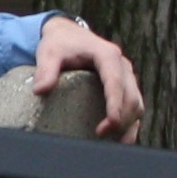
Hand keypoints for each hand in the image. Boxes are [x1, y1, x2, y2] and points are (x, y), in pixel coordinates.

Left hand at [35, 17, 146, 139]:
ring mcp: (126, 75)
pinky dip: (131, 121)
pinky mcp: (124, 84)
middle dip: (122, 118)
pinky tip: (122, 138)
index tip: (112, 123)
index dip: (115, 104)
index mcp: (108, 55)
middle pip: (130, 96)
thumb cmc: (59, 43)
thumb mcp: (49, 53)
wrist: (68, 34)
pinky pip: (134, 104)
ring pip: (136, 102)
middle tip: (102, 135)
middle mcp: (122, 65)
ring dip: (129, 123)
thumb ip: (46, 70)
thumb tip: (40, 91)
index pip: (115, 82)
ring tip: (114, 143)